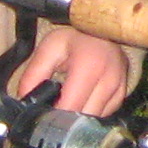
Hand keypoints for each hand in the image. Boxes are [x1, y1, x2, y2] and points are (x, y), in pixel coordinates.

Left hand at [8, 22, 129, 117]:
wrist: (102, 28)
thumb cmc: (74, 38)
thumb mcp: (48, 49)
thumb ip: (33, 76)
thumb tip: (25, 102)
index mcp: (88, 66)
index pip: (70, 106)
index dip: (54, 116)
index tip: (43, 114)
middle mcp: (108, 78)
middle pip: (83, 117)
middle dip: (65, 119)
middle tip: (52, 110)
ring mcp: (118, 87)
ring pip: (94, 118)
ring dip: (78, 117)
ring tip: (67, 102)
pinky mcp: (122, 93)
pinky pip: (104, 114)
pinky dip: (91, 111)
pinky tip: (82, 99)